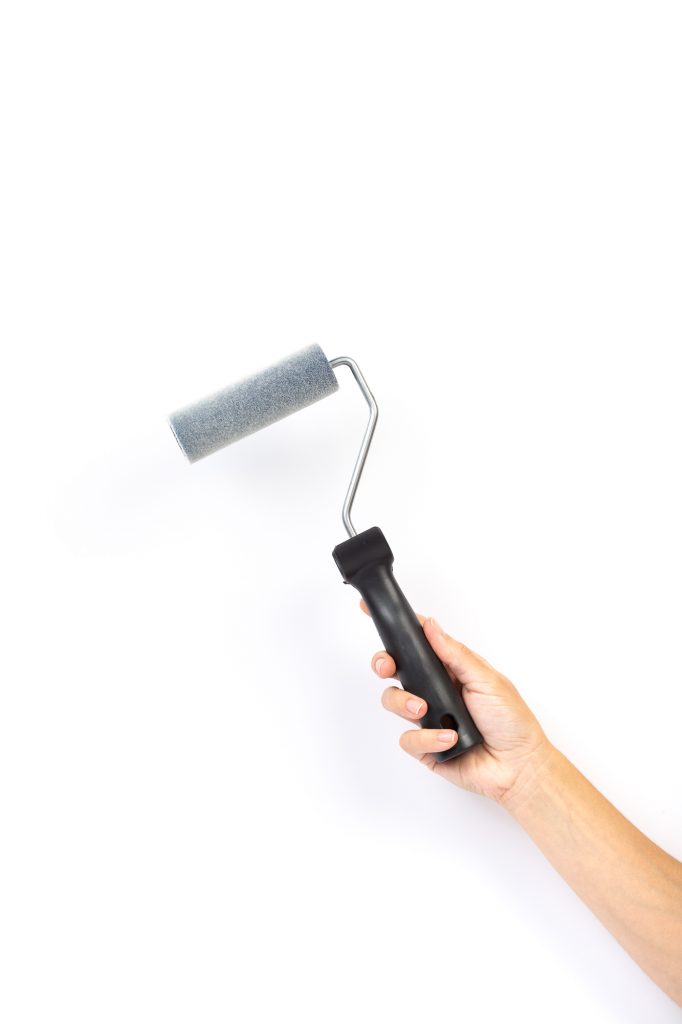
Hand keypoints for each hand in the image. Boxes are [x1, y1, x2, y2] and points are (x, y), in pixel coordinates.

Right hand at [360, 599, 553, 804]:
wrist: (519, 768)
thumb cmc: (511, 721)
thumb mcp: (486, 680)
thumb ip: (455, 654)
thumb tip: (430, 625)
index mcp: (450, 669)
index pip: (418, 642)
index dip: (396, 628)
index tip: (371, 609)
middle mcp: (435, 690)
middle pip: (395, 669)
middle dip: (384, 663)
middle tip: (388, 667)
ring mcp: (427, 717)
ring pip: (393, 701)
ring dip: (404, 703)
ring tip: (424, 710)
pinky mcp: (425, 745)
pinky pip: (407, 738)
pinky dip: (427, 738)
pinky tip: (449, 739)